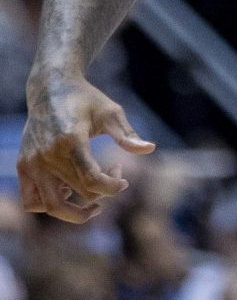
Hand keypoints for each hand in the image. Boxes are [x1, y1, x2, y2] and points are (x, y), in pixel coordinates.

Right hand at [17, 75, 154, 222]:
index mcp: (71, 140)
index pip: (92, 180)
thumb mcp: (111, 112)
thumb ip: (127, 134)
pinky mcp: (23, 165)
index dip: (112, 187)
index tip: (124, 181)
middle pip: (80, 192)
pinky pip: (31, 201)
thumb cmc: (86, 99)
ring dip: (75, 212)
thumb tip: (150, 149)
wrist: (50, 88)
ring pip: (52, 206)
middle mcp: (48, 154)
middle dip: (103, 191)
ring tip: (93, 202)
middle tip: (115, 174)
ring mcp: (32, 162)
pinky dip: (49, 205)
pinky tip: (67, 191)